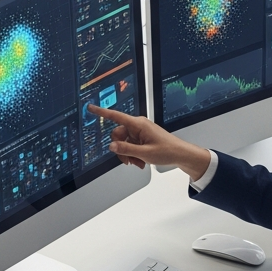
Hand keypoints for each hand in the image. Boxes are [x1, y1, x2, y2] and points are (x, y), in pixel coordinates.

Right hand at [87, 105, 211, 179]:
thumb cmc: (168, 150)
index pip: (116, 116)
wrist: (181, 154)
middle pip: (118, 135)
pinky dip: (132, 154)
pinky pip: (130, 145)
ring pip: (123, 142)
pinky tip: (140, 161)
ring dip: (128, 154)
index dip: (102, 112)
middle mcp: (137, 126)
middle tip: (129, 161)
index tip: (90, 107)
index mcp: (138, 124)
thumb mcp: (145, 153)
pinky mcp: (142, 137)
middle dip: (120, 149)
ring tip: (137, 163)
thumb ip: (126, 149)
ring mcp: (139, 132)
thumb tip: (112, 146)